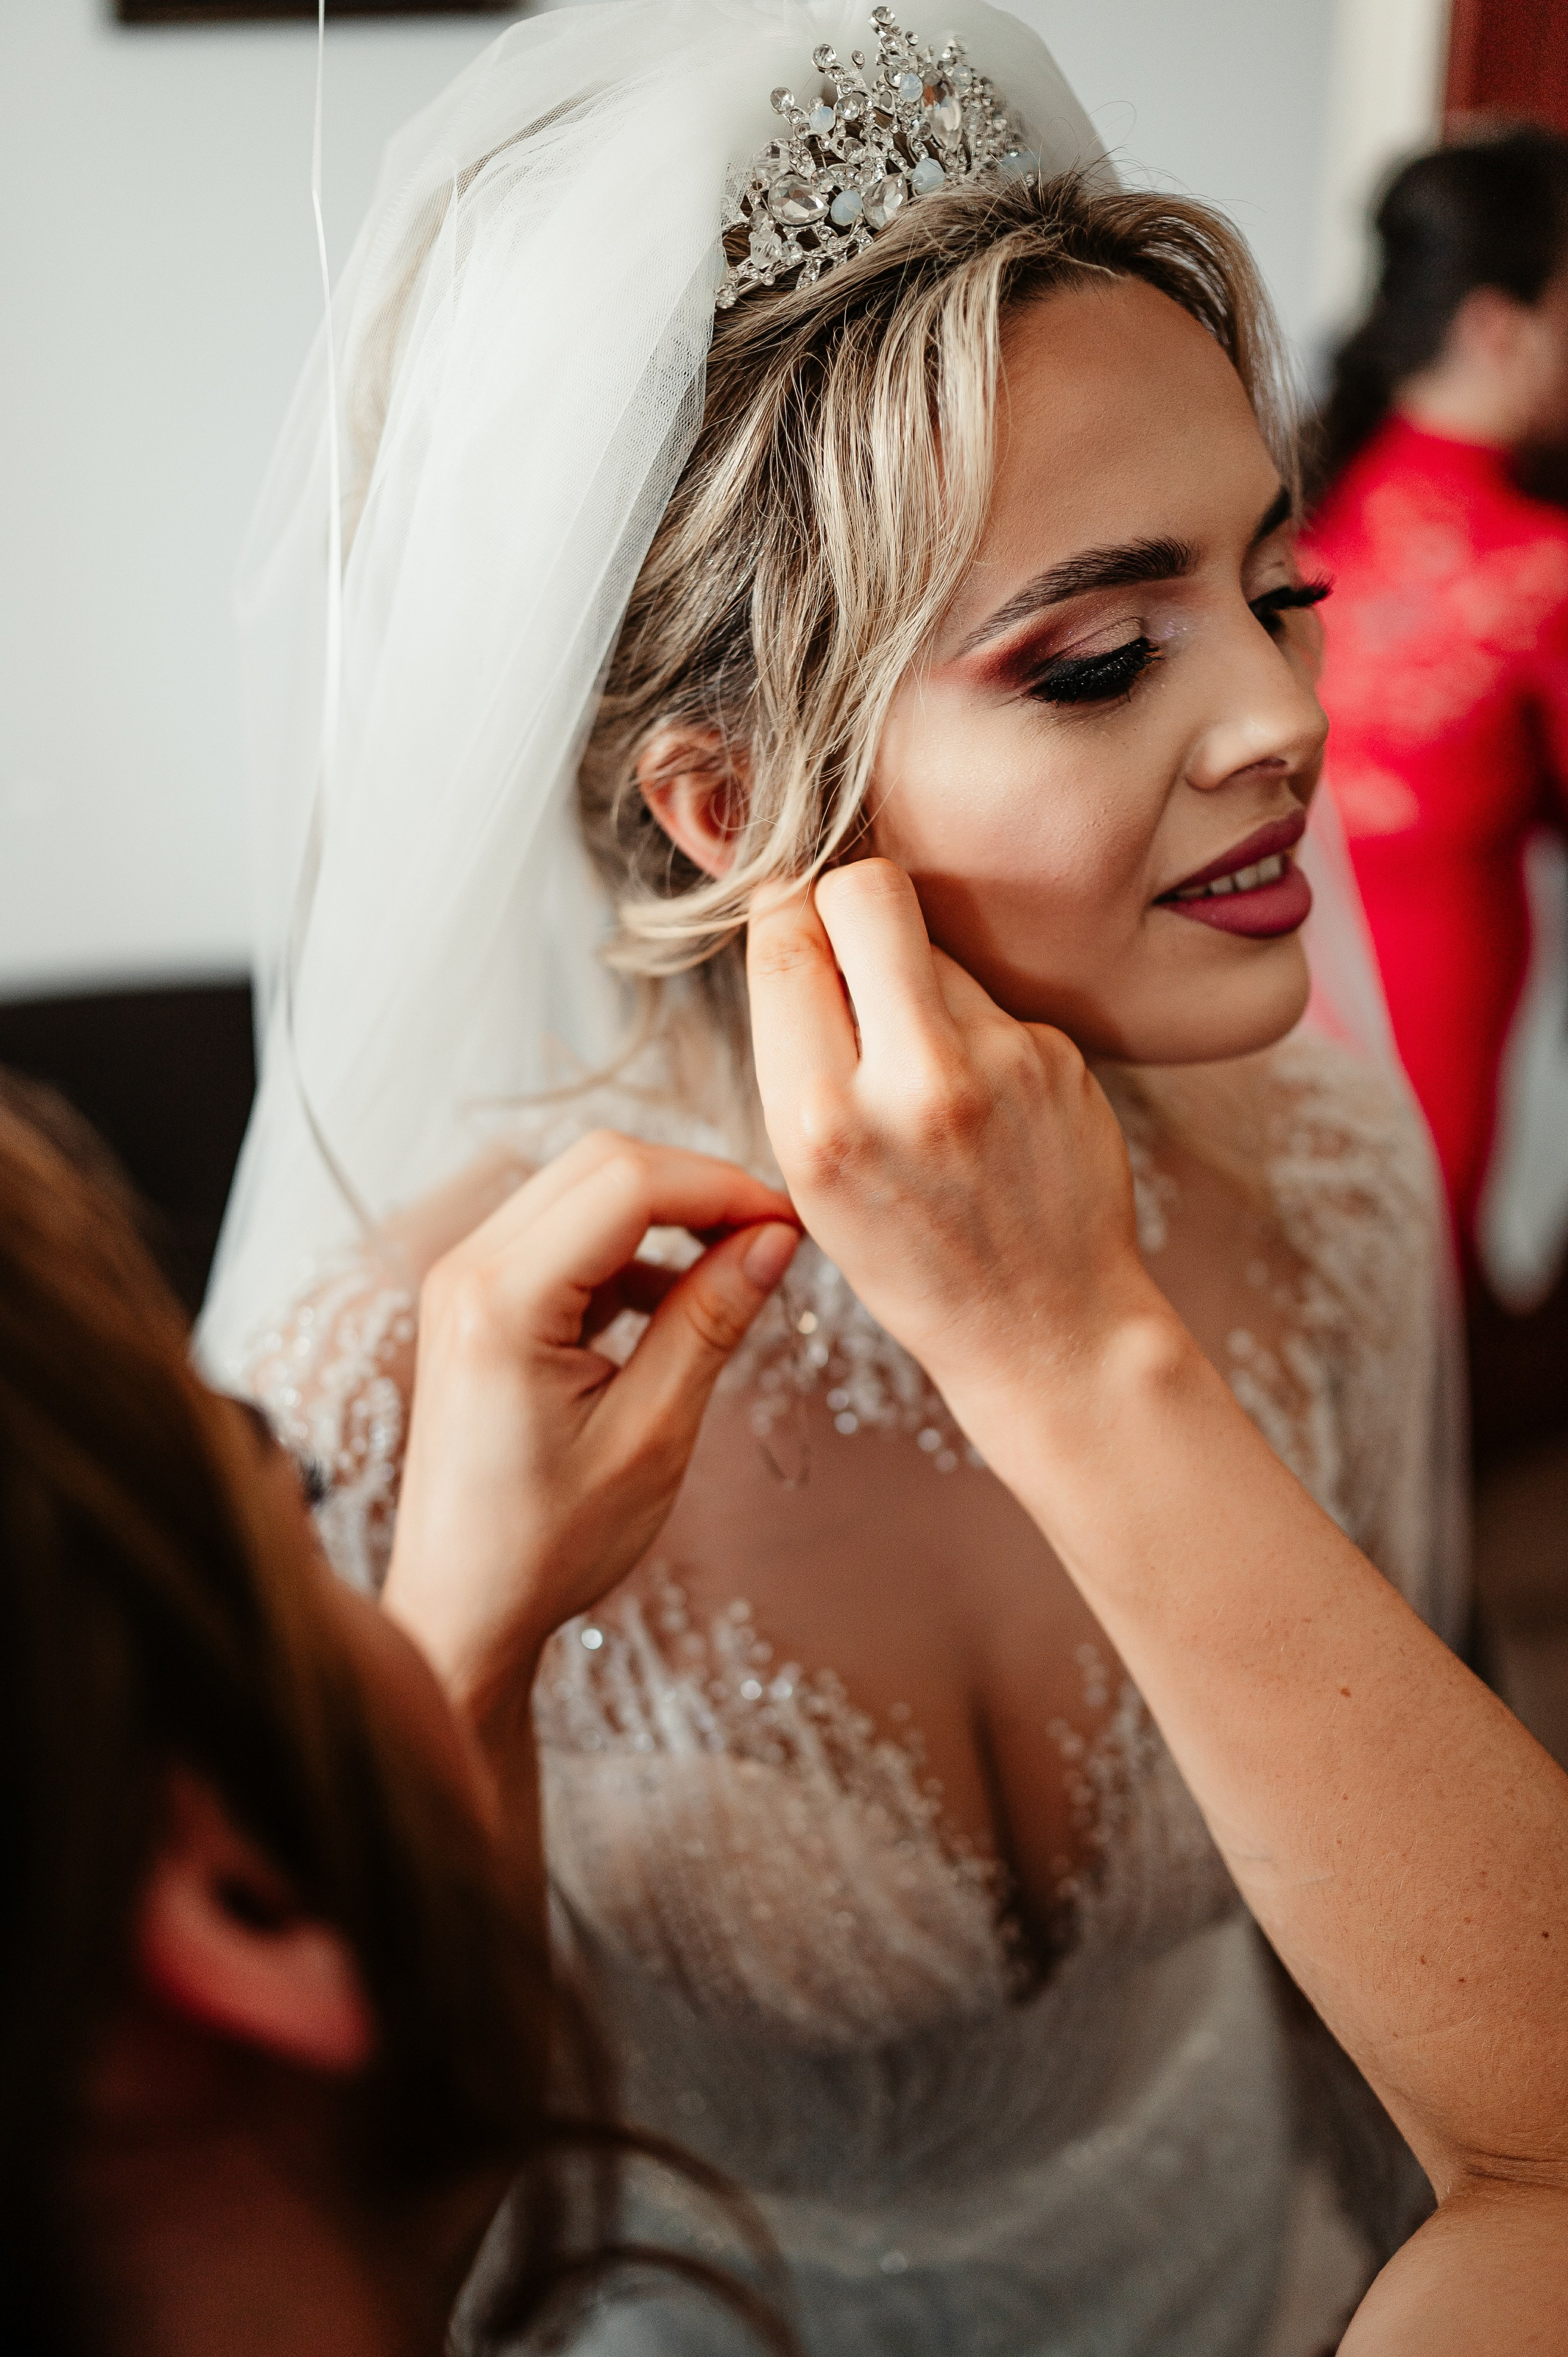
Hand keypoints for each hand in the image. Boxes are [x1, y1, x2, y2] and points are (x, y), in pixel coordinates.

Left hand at [381, 1130, 797, 1734]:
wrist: (460, 1609)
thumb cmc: (548, 1543)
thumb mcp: (651, 1436)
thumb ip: (709, 1323)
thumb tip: (775, 1240)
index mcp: (501, 1302)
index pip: (626, 1182)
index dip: (720, 1188)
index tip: (790, 1225)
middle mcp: (467, 1270)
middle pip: (600, 1165)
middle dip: (695, 1188)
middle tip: (771, 1240)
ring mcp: (463, 1281)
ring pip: (581, 1190)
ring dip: (662, 1216)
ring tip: (732, 1273)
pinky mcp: (475, 1302)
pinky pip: (562, 1235)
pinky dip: (627, 1251)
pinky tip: (672, 1305)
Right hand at [746, 861, 1166, 1442]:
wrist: (1045, 1329)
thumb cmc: (914, 1260)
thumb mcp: (814, 1182)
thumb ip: (801, 1055)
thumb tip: (797, 921)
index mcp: (822, 1122)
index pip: (784, 941)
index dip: (781, 909)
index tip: (789, 912)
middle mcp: (911, 1083)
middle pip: (867, 891)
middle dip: (848, 896)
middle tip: (852, 938)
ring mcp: (999, 1063)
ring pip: (935, 943)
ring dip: (918, 979)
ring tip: (930, 1067)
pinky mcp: (1058, 1055)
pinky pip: (992, 997)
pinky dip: (977, 1028)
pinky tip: (987, 1099)